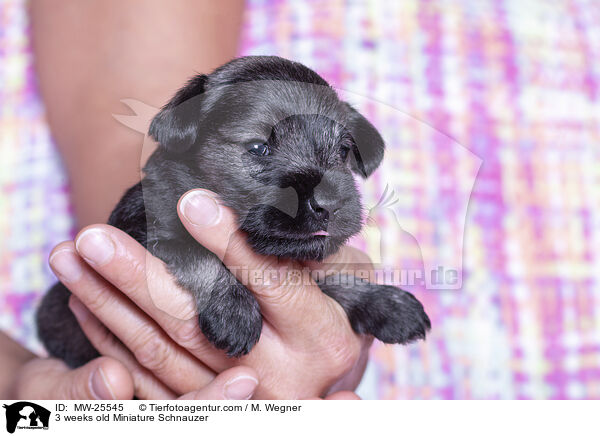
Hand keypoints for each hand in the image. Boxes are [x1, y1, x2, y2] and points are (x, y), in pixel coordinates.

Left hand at [49, 189, 372, 398]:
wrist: (334, 380)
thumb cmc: (343, 314)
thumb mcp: (349, 280)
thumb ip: (311, 254)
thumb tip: (268, 212)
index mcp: (322, 337)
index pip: (270, 282)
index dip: (228, 243)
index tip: (188, 202)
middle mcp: (279, 374)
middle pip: (199, 323)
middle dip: (141, 278)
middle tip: (93, 238)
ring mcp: (239, 398)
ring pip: (162, 352)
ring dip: (109, 303)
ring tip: (70, 260)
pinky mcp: (210, 406)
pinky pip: (149, 379)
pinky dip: (111, 341)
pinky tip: (82, 304)